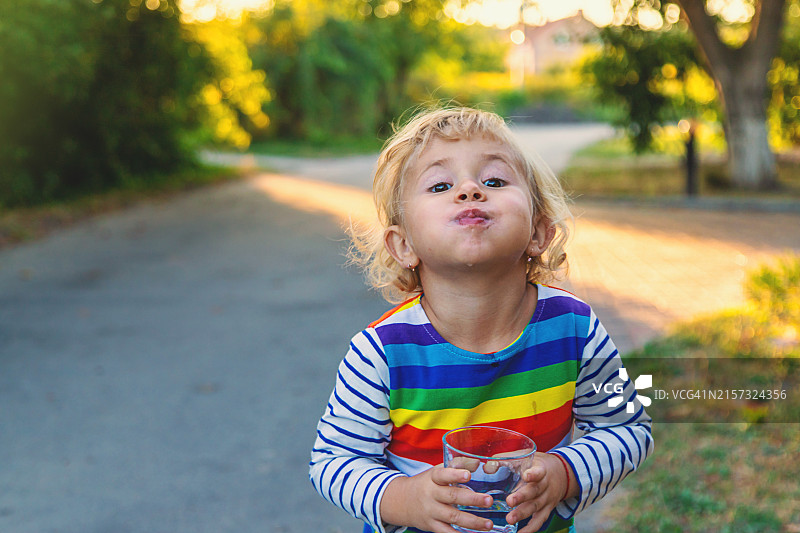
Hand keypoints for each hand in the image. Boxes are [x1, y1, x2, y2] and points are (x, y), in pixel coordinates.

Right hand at [380, 464, 494, 532]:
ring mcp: (431, 511)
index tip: (468, 474)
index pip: (443, 475)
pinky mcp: (431, 525)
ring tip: (488, 524)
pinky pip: (446, 532)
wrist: (401, 501)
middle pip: (452, 497)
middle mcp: (431, 495)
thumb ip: (455, 466)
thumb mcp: (436, 472)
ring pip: (453, 517)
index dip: (455, 474)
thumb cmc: (425, 484)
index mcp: (433, 478)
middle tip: (489, 500)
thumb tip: (476, 463)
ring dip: (472, 522)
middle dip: (472, 499)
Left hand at [505, 453, 570, 532]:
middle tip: (509, 501)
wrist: (562, 474)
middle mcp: (545, 486)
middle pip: (534, 492)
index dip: (533, 474)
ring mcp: (546, 499)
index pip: (539, 472)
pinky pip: (539, 521)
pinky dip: (530, 529)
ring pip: (536, 507)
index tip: (526, 475)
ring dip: (522, 514)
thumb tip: (487, 468)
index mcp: (541, 470)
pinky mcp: (546, 510)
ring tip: (510, 519)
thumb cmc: (537, 464)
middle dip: (522, 497)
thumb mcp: (526, 457)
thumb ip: (508, 460)